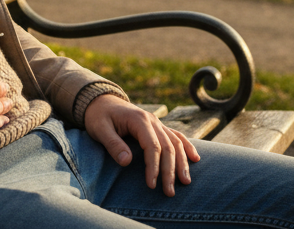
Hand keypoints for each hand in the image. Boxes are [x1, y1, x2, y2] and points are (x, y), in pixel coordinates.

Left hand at [83, 94, 199, 196]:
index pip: (152, 146)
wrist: (101, 101)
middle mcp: (152, 121)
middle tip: (170, 192)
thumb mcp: (99, 129)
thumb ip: (113, 144)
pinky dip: (187, 147)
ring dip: (182, 163)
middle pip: (168, 147)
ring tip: (186, 182)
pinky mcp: (158, 127)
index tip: (151, 185)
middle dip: (170, 170)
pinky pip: (177, 136)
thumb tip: (127, 162)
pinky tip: (195, 159)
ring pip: (176, 142)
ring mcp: (157, 123)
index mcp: (139, 120)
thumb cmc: (98, 116)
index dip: (154, 166)